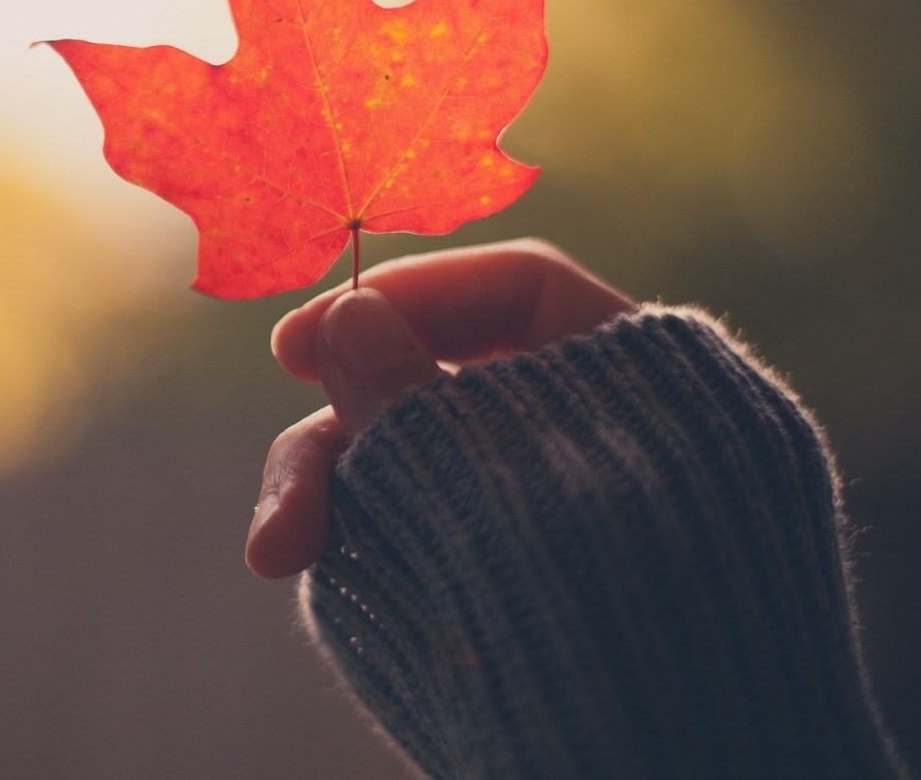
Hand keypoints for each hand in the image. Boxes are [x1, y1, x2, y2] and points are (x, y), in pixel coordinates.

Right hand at [244, 239, 635, 577]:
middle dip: (341, 432)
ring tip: (280, 552)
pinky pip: (406, 532)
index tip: (297, 343)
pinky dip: (356, 549)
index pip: (517, 292)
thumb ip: (418, 397)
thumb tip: (351, 313)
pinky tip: (313, 571)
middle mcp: (584, 440)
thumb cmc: (611, 628)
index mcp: (640, 388)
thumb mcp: (504, 490)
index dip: (405, 298)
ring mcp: (537, 511)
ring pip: (404, 463)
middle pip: (433, 383)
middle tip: (282, 476)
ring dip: (326, 496)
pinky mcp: (495, 576)